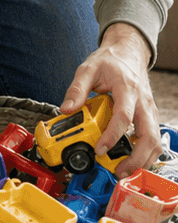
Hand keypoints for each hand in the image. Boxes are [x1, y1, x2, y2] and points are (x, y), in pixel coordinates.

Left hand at [59, 22, 159, 174]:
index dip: (112, 136)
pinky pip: (153, 138)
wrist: (129, 51)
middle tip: (119, 171)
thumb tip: (66, 110)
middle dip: (137, 157)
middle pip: (149, 135)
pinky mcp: (150, 115)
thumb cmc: (110, 60)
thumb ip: (77, 89)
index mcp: (128, 89)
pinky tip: (132, 160)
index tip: (99, 149)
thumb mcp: (88, 68)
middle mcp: (143, 102)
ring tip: (125, 171)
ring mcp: (149, 110)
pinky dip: (145, 152)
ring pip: (156, 140)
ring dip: (143, 159)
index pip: (124, 117)